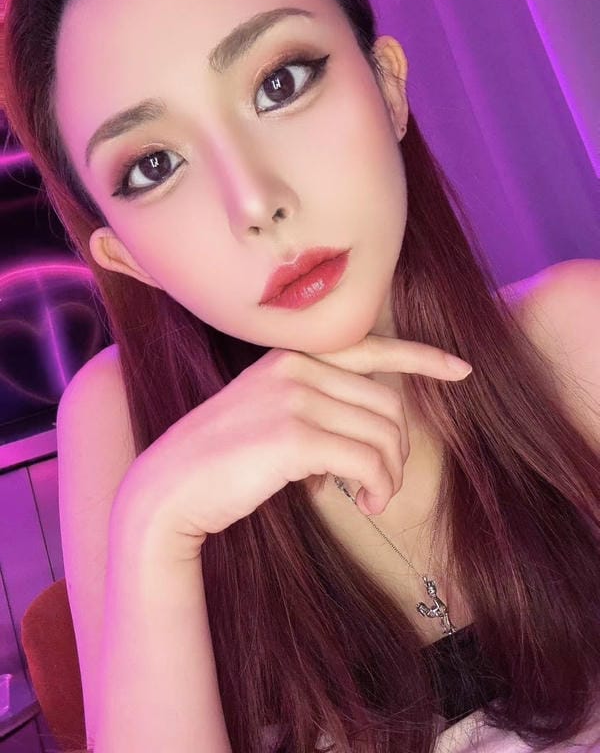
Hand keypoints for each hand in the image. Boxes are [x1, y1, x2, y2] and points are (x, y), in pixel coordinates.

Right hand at [115, 334, 471, 559]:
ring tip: (373, 499)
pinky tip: (364, 504)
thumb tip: (360, 448)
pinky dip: (377, 486)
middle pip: (388, 404)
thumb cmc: (220, 460)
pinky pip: (367, 461)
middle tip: (384, 484)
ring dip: (390, 475)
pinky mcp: (294, 437)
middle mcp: (296, 367)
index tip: (460, 370)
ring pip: (383, 435)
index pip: (372, 346)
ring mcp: (295, 398)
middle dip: (400, 449)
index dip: (422, 357)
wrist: (170, 488)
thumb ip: (315, 412)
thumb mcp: (267, 417)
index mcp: (291, 357)